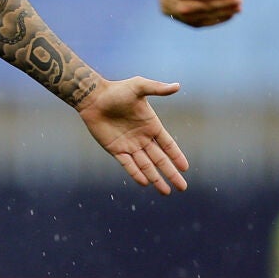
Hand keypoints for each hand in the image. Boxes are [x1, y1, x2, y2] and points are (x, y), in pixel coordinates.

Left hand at [78, 76, 188, 193]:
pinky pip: (128, 164)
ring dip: (156, 178)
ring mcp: (129, 145)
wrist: (93, 97)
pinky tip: (145, 183)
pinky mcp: (115, 149)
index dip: (177, 156)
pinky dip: (136, 174)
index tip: (186, 168)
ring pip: (146, 166)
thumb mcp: (139, 86)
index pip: (168, 145)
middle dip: (171, 173)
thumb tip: (177, 86)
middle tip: (182, 187)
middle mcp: (142, 138)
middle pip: (160, 160)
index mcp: (151, 125)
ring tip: (166, 192)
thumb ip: (157, 89)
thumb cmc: (116, 90)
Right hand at [157, 0, 241, 26]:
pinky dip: (219, 20)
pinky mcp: (189, 23)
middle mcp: (177, 8)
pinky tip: (231, 14)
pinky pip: (206, 23)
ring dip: (224, 12)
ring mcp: (183, 18)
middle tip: (239, 0)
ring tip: (239, 7)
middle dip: (223, 4)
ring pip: (207, 16)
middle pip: (205, 6)